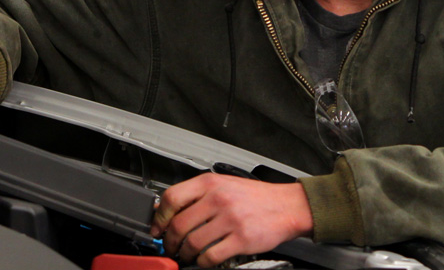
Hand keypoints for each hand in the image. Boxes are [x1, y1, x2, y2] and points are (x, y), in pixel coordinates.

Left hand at [151, 173, 312, 266]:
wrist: (286, 206)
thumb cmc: (256, 197)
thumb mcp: (224, 184)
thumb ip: (199, 194)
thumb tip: (170, 209)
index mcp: (211, 183)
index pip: (172, 198)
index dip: (159, 217)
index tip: (157, 228)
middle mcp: (218, 199)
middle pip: (179, 224)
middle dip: (169, 241)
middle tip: (170, 246)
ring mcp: (230, 219)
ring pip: (192, 242)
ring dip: (184, 254)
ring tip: (186, 255)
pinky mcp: (240, 239)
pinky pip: (210, 256)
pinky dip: (202, 262)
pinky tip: (204, 260)